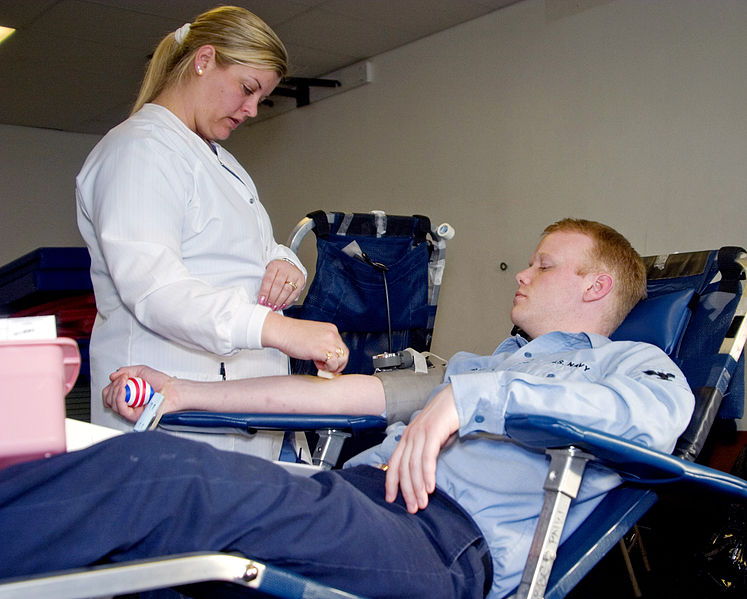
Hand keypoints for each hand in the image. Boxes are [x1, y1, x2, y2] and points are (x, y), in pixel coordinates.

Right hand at [102, 365, 173, 421]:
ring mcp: (131, 409)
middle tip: (123, 379)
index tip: (121, 377)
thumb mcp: (141, 371)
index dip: (112, 385)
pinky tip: (123, 389)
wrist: (171, 390)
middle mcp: (128, 402)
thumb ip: (125, 371)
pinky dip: (119, 397)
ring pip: (112, 403)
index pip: (110, 393)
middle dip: (113, 386)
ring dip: (116, 390)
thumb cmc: (161, 382)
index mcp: (128, 393)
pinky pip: (121, 409)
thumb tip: (112, 376)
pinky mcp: (134, 416)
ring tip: (125, 382)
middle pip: (108, 398)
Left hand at [259, 260, 304, 310]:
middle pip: (278, 285)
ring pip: (287, 290)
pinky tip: (282, 305)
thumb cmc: (277, 272)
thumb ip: (265, 284)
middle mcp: (285, 268)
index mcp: (274, 265)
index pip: (268, 279)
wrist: (289, 266)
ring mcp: (294, 274)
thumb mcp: (269, 273)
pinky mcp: (301, 280)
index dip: (265, 291)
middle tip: (268, 305)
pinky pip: (294, 293)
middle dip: (272, 298)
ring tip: (274, 307)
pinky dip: (288, 301)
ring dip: (279, 301)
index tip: (261, 301)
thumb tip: (261, 299)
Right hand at [262, 312, 348, 373]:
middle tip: (329, 368)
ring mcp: (328, 342)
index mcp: (330, 329)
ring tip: (321, 366)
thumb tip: (326, 357)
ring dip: (333, 367)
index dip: (335, 356)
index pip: (341, 345)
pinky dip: (328, 369)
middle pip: (345, 353)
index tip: (328, 361)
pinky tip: (319, 366)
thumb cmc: (292, 335)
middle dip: (338, 364)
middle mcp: (332, 334)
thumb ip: (322, 344)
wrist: (282, 332)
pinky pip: (334, 364)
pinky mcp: (322, 350)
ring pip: (342, 359)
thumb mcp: (313, 336)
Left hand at [385, 385, 459, 512]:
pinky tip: (430, 487)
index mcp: (407, 437)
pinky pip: (427, 457)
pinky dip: (427, 474)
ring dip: (417, 487)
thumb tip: (422, 472)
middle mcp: (410, 435)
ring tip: (422, 504)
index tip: (391, 499)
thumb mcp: (431, 436)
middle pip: (403, 468)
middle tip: (412, 509)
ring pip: (414, 466)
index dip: (391, 482)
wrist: (458, 396)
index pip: (394, 463)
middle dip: (406, 491)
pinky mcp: (432, 432)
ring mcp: (420, 433)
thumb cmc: (447, 418)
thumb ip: (424, 450)